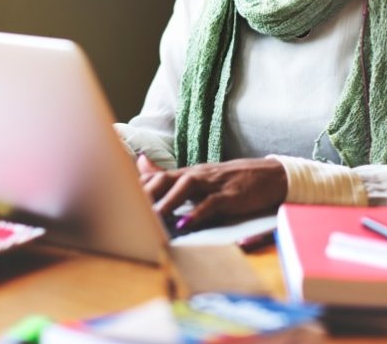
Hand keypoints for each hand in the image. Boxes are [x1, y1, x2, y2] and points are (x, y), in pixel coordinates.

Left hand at [136, 154, 286, 229]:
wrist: (271, 175)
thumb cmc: (232, 180)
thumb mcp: (200, 177)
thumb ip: (170, 175)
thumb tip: (139, 163)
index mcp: (189, 173)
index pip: (156, 177)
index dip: (136, 188)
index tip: (116, 199)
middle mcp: (198, 175)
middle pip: (166, 179)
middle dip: (145, 193)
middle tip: (126, 209)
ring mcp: (215, 183)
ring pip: (185, 187)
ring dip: (167, 202)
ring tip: (152, 217)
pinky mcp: (231, 195)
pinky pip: (212, 203)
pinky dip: (198, 213)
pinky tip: (186, 224)